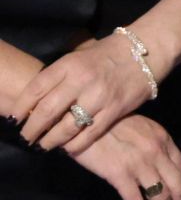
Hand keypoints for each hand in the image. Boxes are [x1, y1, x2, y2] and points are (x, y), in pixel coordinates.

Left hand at [11, 35, 156, 155]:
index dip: (21, 107)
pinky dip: (75, 144)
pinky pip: (89, 134)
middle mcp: (81, 80)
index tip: (14, 119)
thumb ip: (60, 77)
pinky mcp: (115, 109)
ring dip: (50, 140)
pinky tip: (68, 148)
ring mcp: (99, 96)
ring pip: (66, 127)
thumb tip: (36, 103)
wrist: (147, 51)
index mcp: (69, 64)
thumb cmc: (108, 54)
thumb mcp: (79, 57)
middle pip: (47, 111)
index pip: (35, 89)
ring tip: (44, 146)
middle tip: (26, 138)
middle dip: (31, 129)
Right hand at [67, 114, 180, 199]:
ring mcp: (140, 163)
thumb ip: (155, 147)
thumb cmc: (111, 124)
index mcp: (164, 140)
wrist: (85, 118)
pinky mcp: (119, 174)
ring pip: (161, 195)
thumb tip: (163, 169)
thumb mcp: (142, 130)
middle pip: (178, 185)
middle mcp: (157, 152)